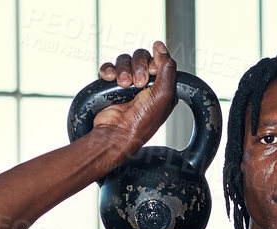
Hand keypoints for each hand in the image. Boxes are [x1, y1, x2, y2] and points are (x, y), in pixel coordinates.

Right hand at [91, 40, 176, 156]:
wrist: (116, 134)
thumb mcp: (164, 95)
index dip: (154, 62)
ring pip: (124, 60)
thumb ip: (167, 67)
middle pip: (141, 56)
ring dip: (123, 70)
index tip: (152, 74)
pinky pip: (109, 67)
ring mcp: (127, 85)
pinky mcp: (111, 86)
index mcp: (161, 87)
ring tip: (123, 85)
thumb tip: (161, 46)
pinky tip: (110, 79)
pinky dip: (108, 70)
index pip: (158, 60)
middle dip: (138, 67)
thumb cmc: (141, 121)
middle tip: (138, 84)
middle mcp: (145, 85)